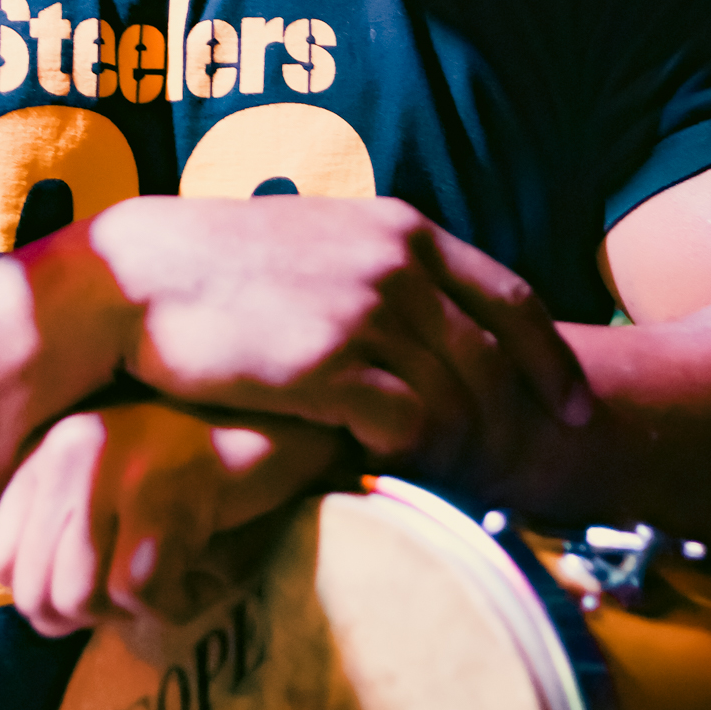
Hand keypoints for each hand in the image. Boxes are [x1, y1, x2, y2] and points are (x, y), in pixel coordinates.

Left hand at [0, 400, 345, 636]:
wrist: (282, 428)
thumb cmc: (198, 473)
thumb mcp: (112, 489)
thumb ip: (65, 532)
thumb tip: (37, 609)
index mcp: (47, 451)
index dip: (51, 598)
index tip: (105, 580)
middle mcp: (68, 451)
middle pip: (37, 596)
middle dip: (93, 616)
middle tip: (145, 587)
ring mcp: (111, 466)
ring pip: (81, 599)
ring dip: (137, 609)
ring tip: (176, 571)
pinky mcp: (160, 489)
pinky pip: (141, 594)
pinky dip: (180, 601)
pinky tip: (203, 566)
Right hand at [88, 196, 591, 483]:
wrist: (137, 278)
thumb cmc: (220, 266)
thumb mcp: (322, 240)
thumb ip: (384, 268)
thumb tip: (432, 320)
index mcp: (401, 229)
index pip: (513, 298)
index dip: (553, 361)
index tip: (573, 407)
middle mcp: (397, 266)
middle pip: (496, 360)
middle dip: (514, 422)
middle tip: (508, 468)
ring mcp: (366, 314)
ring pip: (458, 399)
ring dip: (460, 447)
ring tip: (448, 480)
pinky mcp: (328, 366)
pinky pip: (407, 426)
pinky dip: (411, 454)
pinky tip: (391, 468)